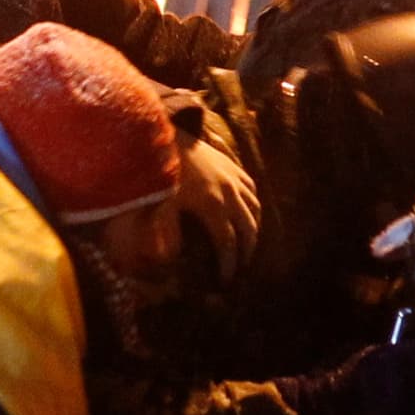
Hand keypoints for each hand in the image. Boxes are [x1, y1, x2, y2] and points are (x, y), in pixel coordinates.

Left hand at [174, 132, 261, 278]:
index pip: (227, 242)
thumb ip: (167, 232)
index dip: (228, 264)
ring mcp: (233, 177)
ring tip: (247, 241)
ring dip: (253, 226)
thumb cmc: (160, 169)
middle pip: (248, 227)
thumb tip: (173, 259)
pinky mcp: (231, 164)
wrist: (165, 133)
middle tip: (240, 265)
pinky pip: (250, 187)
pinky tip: (246, 209)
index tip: (225, 280)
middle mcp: (229, 193)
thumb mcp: (160, 203)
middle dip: (246, 249)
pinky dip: (252, 202)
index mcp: (213, 205)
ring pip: (254, 207)